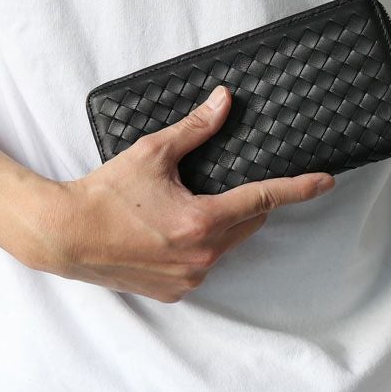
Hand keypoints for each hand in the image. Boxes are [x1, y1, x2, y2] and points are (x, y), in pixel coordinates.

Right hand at [23, 84, 335, 301]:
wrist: (65, 236)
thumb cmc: (106, 193)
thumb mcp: (153, 154)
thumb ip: (196, 128)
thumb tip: (223, 101)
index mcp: (202, 222)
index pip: (263, 200)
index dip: (298, 188)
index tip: (326, 182)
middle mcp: (202, 256)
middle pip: (248, 223)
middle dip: (250, 202)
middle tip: (229, 182)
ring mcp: (189, 278)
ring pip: (228, 244)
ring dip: (223, 224)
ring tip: (189, 205)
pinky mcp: (174, 290)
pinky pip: (205, 264)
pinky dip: (203, 245)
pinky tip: (176, 230)